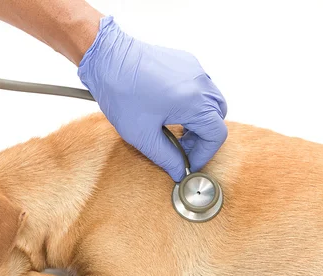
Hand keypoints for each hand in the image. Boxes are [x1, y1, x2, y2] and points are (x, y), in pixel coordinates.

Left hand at [78, 16, 227, 181]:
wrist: (106, 58)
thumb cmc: (120, 91)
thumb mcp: (142, 135)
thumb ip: (166, 157)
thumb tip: (178, 170)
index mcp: (194, 101)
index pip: (216, 135)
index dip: (203, 154)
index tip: (188, 163)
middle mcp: (200, 82)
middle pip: (216, 118)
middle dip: (201, 138)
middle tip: (181, 148)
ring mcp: (194, 69)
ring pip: (210, 102)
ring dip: (198, 120)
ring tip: (175, 129)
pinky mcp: (185, 62)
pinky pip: (199, 87)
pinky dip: (191, 102)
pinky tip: (169, 109)